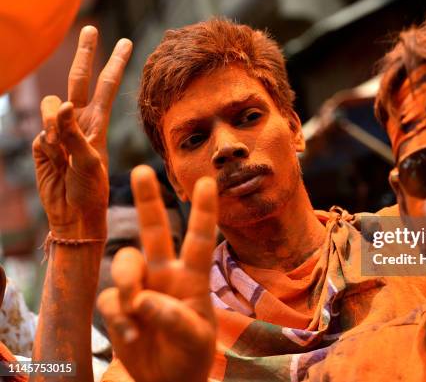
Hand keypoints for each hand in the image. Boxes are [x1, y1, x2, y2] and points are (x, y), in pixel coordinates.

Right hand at [32, 26, 131, 238]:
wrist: (72, 214)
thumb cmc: (90, 190)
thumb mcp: (89, 161)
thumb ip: (74, 133)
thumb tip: (62, 104)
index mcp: (99, 123)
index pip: (107, 86)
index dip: (115, 64)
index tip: (127, 42)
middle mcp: (80, 121)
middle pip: (80, 80)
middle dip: (85, 54)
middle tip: (90, 27)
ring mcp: (59, 130)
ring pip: (52, 105)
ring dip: (55, 119)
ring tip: (62, 147)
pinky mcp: (43, 142)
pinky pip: (40, 130)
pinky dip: (46, 140)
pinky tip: (52, 158)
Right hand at [97, 165, 216, 381]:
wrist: (165, 380)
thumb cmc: (189, 354)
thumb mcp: (194, 339)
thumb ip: (173, 318)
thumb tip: (143, 299)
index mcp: (192, 278)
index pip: (199, 240)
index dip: (203, 212)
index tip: (207, 182)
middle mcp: (166, 275)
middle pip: (154, 231)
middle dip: (148, 200)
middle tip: (141, 171)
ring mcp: (141, 287)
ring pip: (126, 261)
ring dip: (128, 281)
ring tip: (136, 308)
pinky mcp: (120, 304)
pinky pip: (111, 298)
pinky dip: (119, 316)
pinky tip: (131, 334)